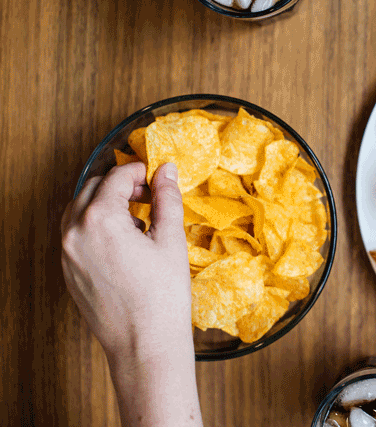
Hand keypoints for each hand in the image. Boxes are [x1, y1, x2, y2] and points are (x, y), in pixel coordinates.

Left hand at [61, 162, 201, 426]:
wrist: (144, 343)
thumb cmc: (162, 296)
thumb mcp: (170, 240)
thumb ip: (166, 199)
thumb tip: (166, 170)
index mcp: (100, 219)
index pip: (117, 177)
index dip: (140, 171)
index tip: (157, 176)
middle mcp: (75, 232)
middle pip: (93, 188)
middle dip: (121, 184)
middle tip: (149, 194)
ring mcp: (67, 253)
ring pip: (79, 209)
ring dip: (104, 203)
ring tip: (137, 219)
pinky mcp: (67, 270)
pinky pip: (75, 233)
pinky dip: (95, 225)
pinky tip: (124, 241)